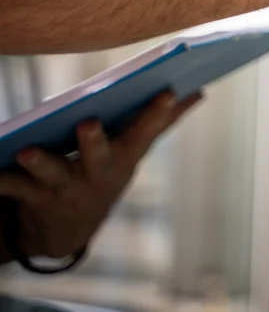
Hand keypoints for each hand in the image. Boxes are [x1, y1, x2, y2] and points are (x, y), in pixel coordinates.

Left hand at [0, 91, 200, 258]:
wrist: (68, 228)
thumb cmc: (105, 172)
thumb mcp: (135, 151)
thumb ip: (163, 121)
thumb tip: (199, 92)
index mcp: (125, 157)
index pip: (145, 131)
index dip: (157, 113)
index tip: (166, 91)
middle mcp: (98, 173)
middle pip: (97, 155)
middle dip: (94, 142)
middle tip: (89, 123)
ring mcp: (65, 188)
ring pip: (51, 173)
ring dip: (41, 163)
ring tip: (28, 151)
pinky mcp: (30, 195)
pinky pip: (10, 186)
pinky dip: (0, 178)